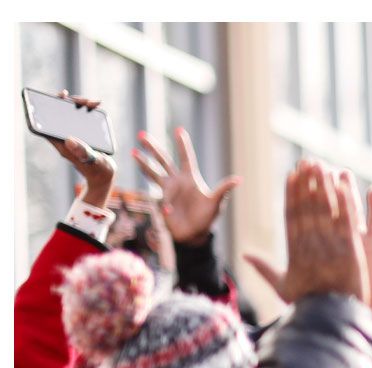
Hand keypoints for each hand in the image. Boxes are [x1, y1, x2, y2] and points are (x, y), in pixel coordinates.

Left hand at [47, 93, 114, 210]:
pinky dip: (88, 111)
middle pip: (61, 113)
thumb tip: (68, 140)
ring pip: (72, 114)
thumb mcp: (93, 161)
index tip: (61, 96)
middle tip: (85, 101)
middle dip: (72, 103)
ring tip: (94, 103)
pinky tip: (96, 107)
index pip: (49, 122)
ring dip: (81, 105)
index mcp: (62, 144)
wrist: (105, 176)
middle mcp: (65, 137)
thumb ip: (82, 151)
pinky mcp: (82, 134)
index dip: (51, 106)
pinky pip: (81, 118)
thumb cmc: (99, 171)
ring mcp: (74, 135)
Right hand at [134, 126, 240, 244]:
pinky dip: (165, 205)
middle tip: (141, 136)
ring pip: (153, 172)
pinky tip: (169, 212)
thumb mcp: (216, 202)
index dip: (182, 144)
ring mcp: (168, 190)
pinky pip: (160, 199)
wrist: (194, 234)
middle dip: (152, 148)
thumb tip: (238, 179)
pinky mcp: (162, 201)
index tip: (178, 129)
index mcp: (191, 178)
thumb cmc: (207, 217)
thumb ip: (224, 190)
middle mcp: (177, 181)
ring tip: (132, 152)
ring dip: (143, 163)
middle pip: (163, 160)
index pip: (185, 157)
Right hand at [244, 161, 368, 307]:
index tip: (291, 175)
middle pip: (308, 208)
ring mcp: (332, 246)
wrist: (334, 318)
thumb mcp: (282, 287)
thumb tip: (244, 256)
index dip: (291, 193)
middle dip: (307, 184)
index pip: (291, 216)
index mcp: (294, 252)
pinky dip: (345, 203)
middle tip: (307, 162)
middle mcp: (311, 245)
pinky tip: (343, 185)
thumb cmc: (308, 304)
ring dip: (324, 187)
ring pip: (327, 211)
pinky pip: (347, 222)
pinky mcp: (351, 250)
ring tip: (322, 166)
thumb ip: (264, 269)